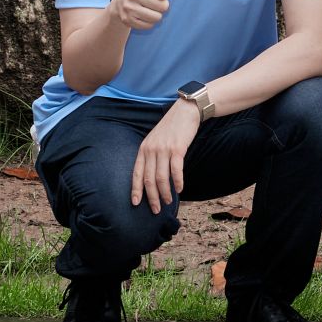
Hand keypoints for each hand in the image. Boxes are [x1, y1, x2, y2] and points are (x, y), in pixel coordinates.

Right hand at [116, 0, 171, 31]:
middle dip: (160, 5)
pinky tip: (141, 15)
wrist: (119, 4)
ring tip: (146, 8)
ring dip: (155, 14)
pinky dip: (148, 22)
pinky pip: (149, 25)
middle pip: (164, 6)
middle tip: (150, 0)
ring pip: (157, 17)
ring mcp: (128, 8)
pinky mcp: (128, 21)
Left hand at [131, 98, 200, 213]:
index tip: (135, 203)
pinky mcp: (177, 149)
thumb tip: (152, 177)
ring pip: (161, 178)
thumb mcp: (155, 140)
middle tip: (155, 210)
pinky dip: (177, 182)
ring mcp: (164, 149)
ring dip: (165, 193)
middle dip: (152, 197)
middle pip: (148, 179)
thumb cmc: (171, 128)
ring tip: (168, 202)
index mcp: (143, 149)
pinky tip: (180, 189)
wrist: (185, 111)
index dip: (135, 190)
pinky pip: (176, 170)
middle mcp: (151, 150)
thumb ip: (152, 155)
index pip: (136, 173)